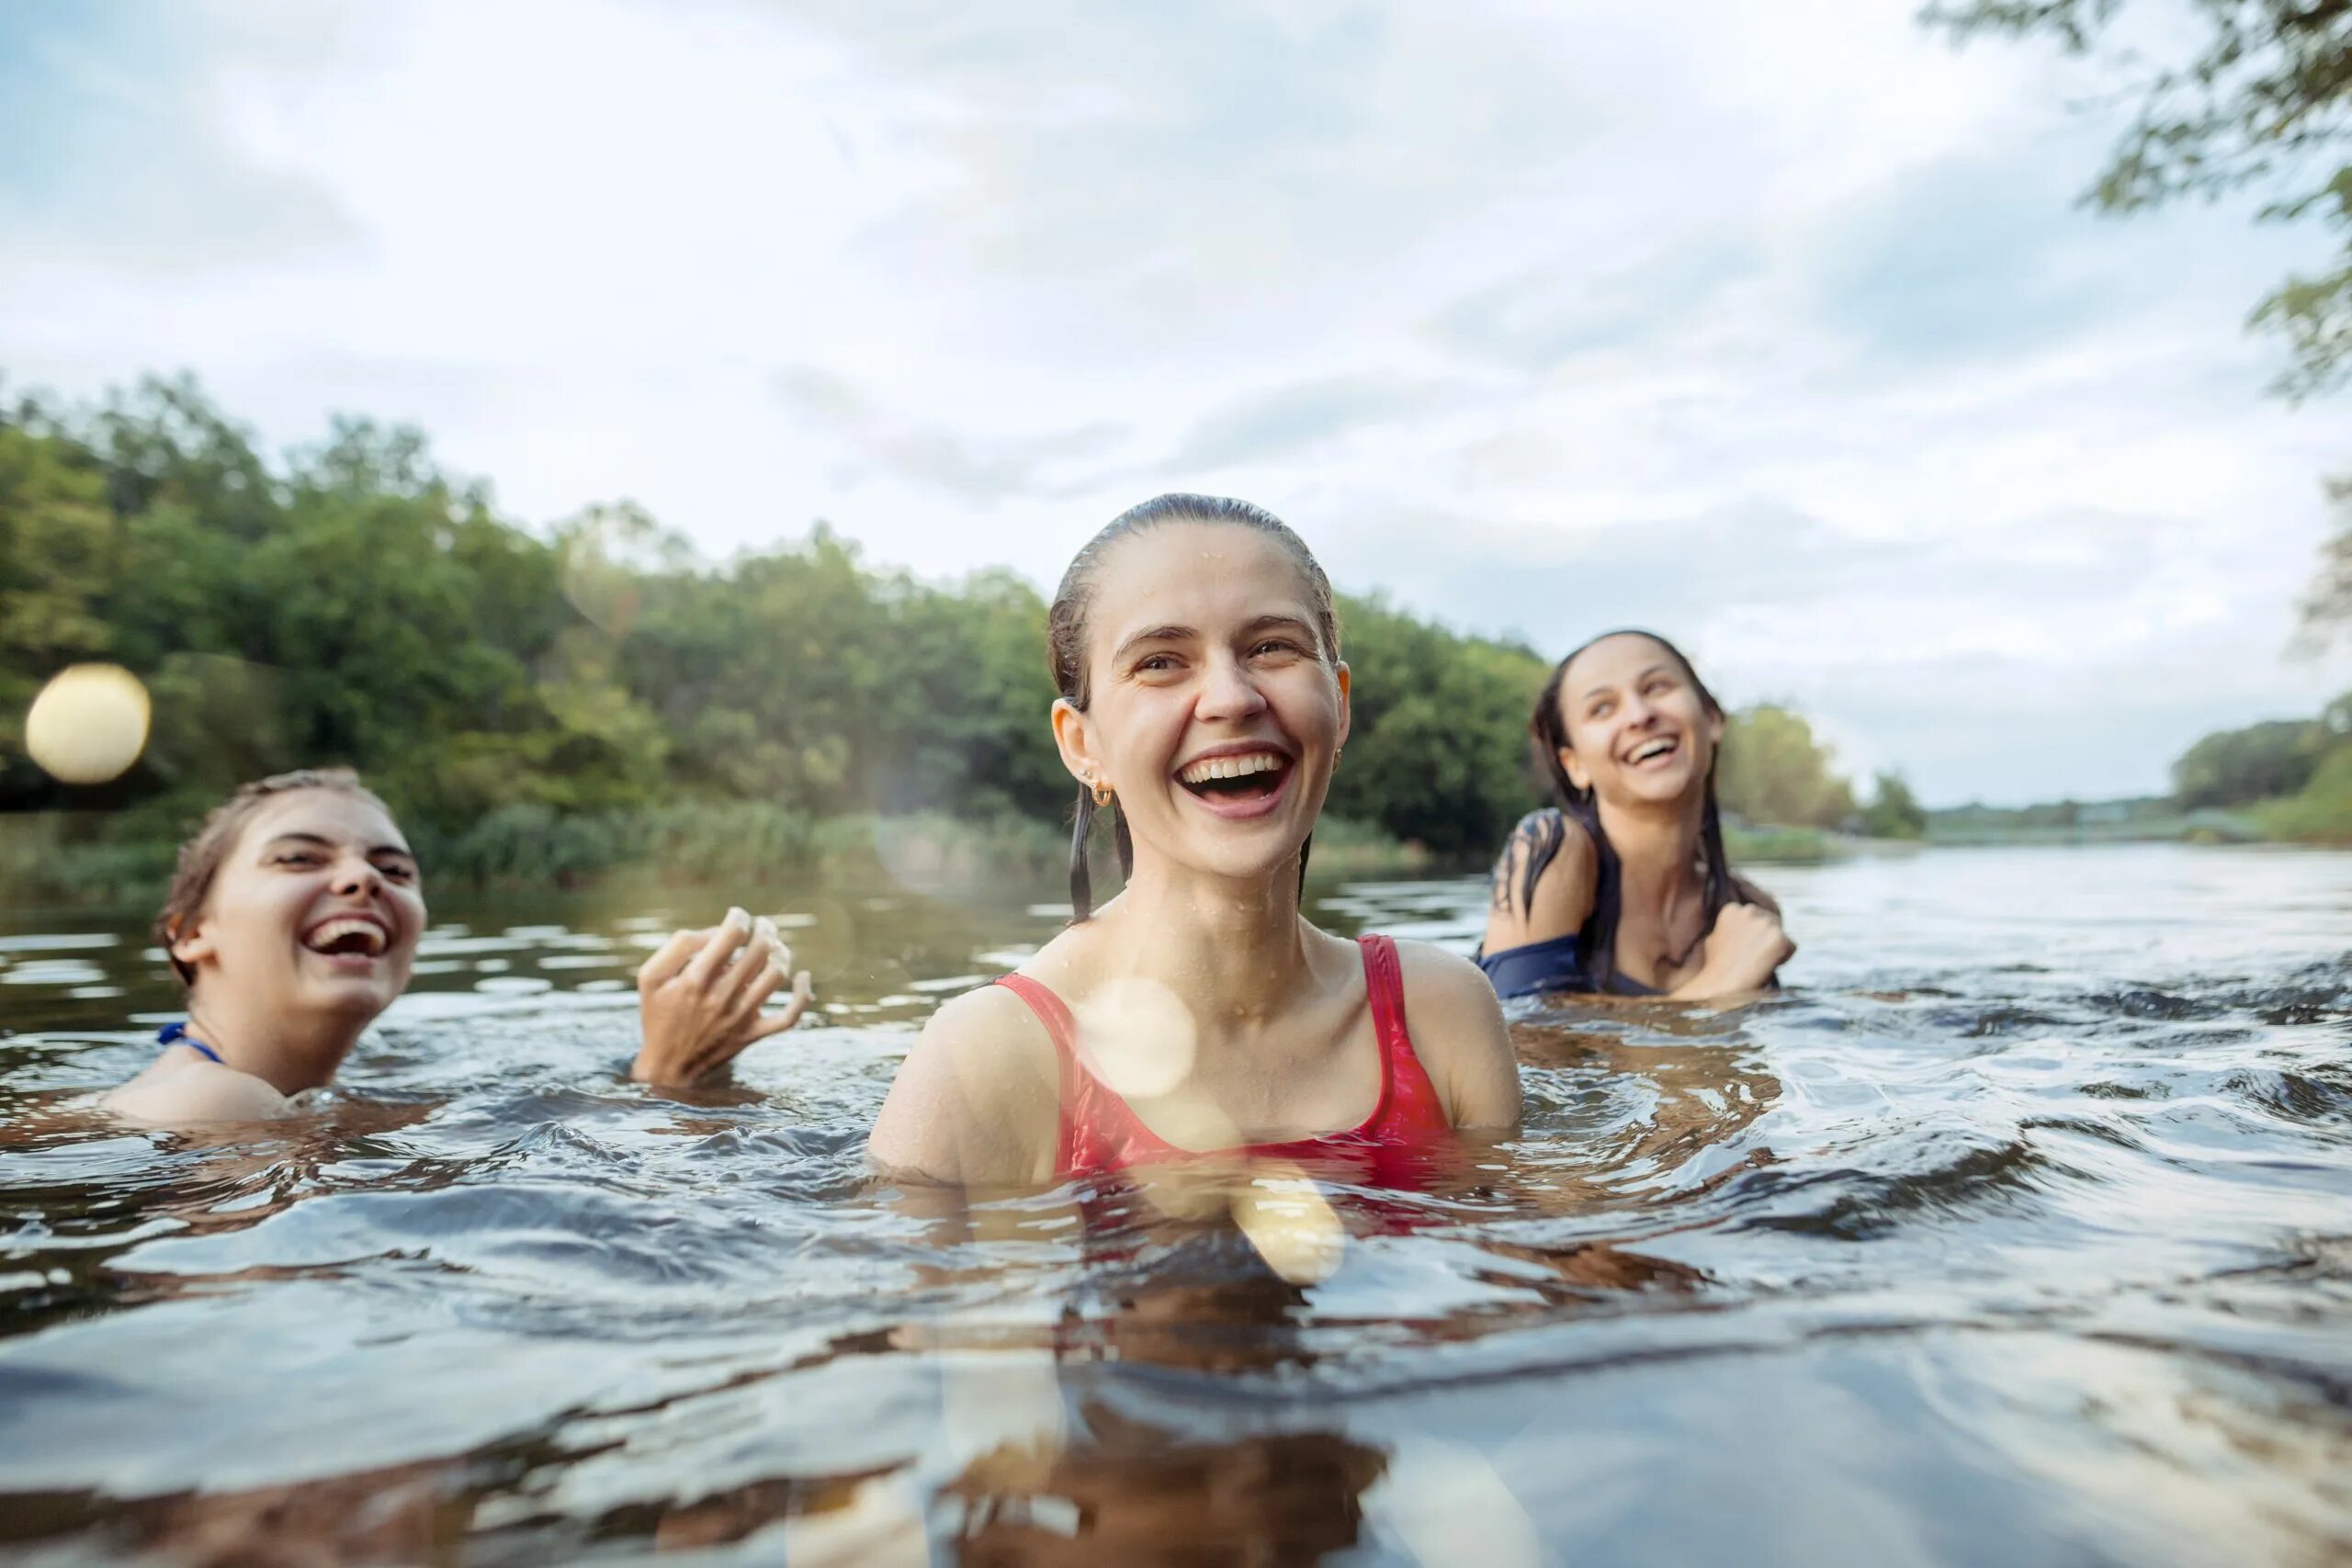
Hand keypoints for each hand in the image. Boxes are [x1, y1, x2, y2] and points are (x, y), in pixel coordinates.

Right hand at [631, 907, 814, 1084]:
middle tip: (762, 924)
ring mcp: (741, 1017)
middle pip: (759, 950)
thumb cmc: (658, 1016)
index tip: (737, 915)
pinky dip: (802, 996)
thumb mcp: (651, 977)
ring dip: (781, 951)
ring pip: (776, 975)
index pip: (731, 935)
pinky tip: (802, 977)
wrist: (668, 1067)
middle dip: (764, 929)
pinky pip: (789, 1017)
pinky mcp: (753, 1034)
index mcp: (695, 980)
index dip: (739, 917)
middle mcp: (722, 997)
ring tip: (774, 944)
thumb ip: (679, 946)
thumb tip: (715, 931)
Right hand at [1694, 902, 1793, 994]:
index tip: (1749, 947)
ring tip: (1760, 964)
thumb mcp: (1714, 940)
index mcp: (1732, 909)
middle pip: (1771, 921)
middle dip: (1766, 937)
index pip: (1754, 915)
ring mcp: (1765, 923)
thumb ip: (1729, 930)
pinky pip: (1791, 947)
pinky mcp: (1779, 937)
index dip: (1754, 933)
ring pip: (1781, 934)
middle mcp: (1750, 911)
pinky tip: (1769, 967)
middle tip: (1758, 957)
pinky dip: (1784, 958)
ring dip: (1775, 947)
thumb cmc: (1714, 969)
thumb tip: (1740, 932)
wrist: (1721, 986)